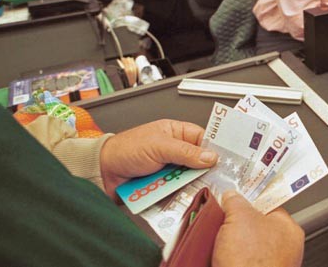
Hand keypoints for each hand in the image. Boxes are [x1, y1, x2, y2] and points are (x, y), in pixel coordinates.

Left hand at [99, 119, 217, 199]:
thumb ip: (186, 152)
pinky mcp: (162, 186)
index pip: (203, 139)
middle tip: (208, 177)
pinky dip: (176, 195)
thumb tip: (210, 156)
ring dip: (186, 184)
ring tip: (185, 186)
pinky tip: (174, 195)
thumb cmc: (124, 150)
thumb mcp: (159, 146)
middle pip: (198, 163)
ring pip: (189, 179)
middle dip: (201, 171)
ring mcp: (169, 169)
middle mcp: (174, 151)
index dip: (215, 149)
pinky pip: (176, 192)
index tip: (227, 159)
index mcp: (176, 132)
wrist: (101, 173)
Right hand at [213, 191, 303, 266]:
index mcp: (288, 229)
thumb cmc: (252, 263)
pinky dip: (224, 260)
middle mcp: (283, 249)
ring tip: (213, 241)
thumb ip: (236, 201)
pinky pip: (236, 262)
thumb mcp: (239, 217)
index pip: (268, 206)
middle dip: (234, 224)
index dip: (248, 200)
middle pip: (253, 227)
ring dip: (226, 244)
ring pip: (242, 247)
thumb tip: (231, 196)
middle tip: (219, 221)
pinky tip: (214, 257)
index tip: (234, 198)